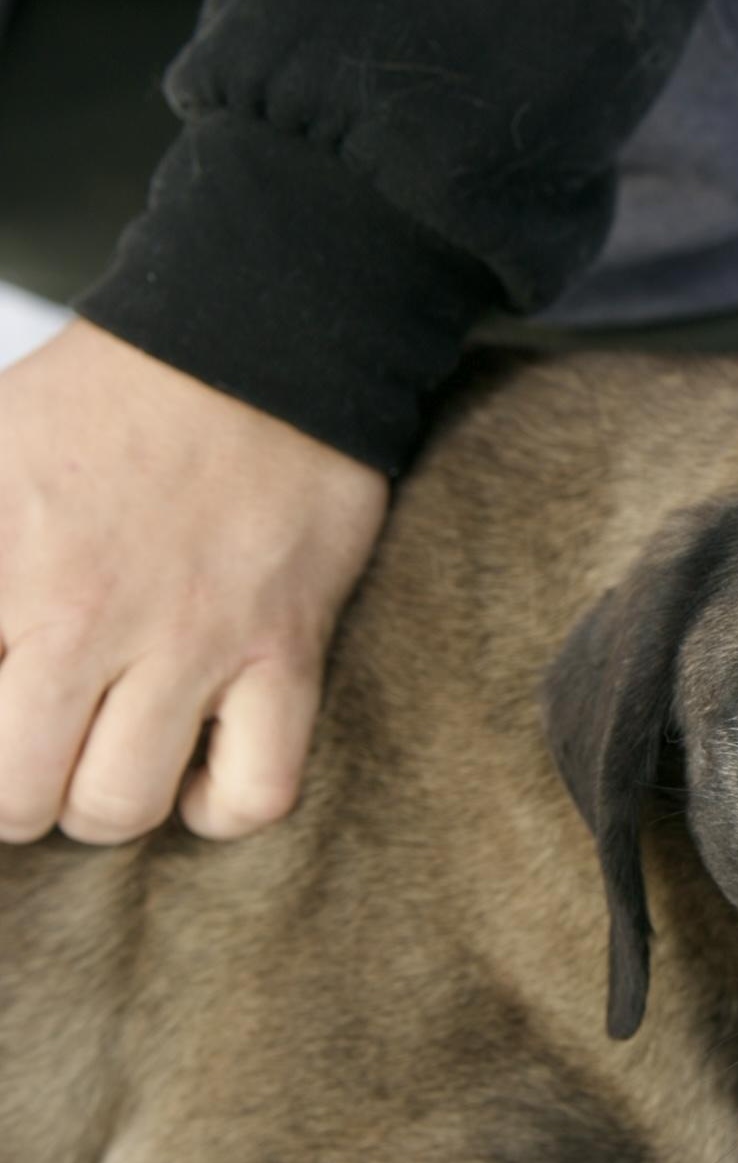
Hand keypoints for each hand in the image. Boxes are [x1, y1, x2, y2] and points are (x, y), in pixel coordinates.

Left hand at [0, 318, 388, 843]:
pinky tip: (192, 780)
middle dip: (10, 795)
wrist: (254, 352)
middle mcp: (86, 611)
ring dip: (98, 803)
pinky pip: (255, 792)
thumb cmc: (102, 408)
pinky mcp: (285, 656)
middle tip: (22, 758)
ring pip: (120, 805)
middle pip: (17, 794)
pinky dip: (218, 810)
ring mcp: (195, 641)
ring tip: (98, 764)